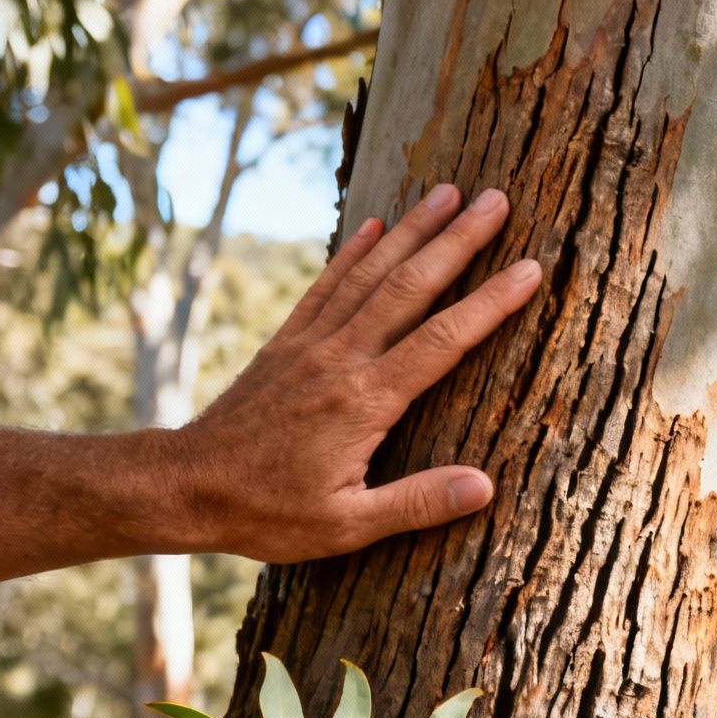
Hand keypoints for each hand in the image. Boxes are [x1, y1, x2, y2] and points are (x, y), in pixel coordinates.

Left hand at [175, 184, 540, 562]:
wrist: (186, 486)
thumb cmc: (268, 514)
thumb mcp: (346, 526)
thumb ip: (416, 503)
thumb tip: (484, 487)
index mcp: (365, 402)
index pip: (443, 341)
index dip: (491, 302)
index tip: (530, 268)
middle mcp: (341, 359)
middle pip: (412, 287)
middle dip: (458, 240)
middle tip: (497, 199)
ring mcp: (311, 344)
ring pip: (371, 274)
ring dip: (412, 230)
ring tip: (448, 191)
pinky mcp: (287, 342)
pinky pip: (327, 285)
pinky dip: (352, 251)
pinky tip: (374, 224)